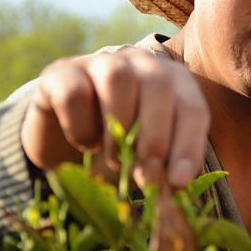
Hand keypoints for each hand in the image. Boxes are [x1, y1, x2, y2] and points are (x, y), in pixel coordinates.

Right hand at [20, 46, 209, 188]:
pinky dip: (81, 125)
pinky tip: (86, 144)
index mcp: (172, 80)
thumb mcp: (148, 157)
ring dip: (119, 128)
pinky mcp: (59, 74)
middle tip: (145, 176)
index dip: (189, 145)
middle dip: (155, 136)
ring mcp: (98, 62)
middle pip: (158, 84)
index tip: (178, 182)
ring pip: (117, 78)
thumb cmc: (118, 146)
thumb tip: (176, 188)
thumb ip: (164, 166)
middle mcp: (139, 62)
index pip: (192, 106)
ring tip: (114, 159)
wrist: (64, 137)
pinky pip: (74, 92)